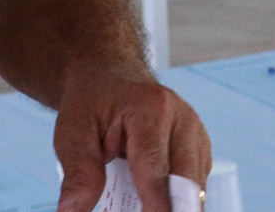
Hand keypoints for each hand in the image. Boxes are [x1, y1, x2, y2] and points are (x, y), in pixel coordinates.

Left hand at [52, 70, 209, 211]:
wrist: (109, 77)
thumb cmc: (92, 102)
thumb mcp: (73, 132)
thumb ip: (78, 173)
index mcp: (152, 108)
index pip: (156, 170)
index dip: (154, 206)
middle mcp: (183, 119)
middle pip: (185, 183)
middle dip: (170, 209)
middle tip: (143, 211)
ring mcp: (197, 134)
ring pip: (195, 188)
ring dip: (173, 204)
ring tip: (141, 204)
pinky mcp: (200, 149)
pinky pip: (195, 185)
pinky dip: (176, 198)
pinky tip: (152, 201)